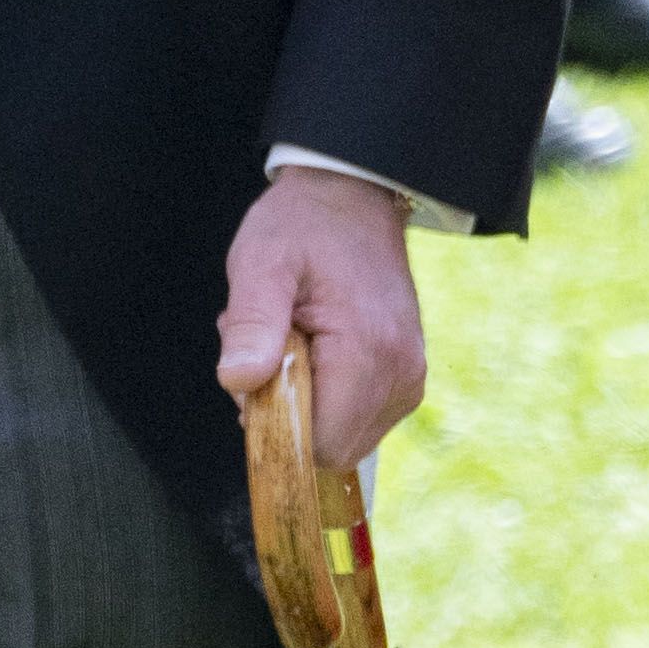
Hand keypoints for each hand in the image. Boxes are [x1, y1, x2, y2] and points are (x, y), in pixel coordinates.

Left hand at [215, 165, 425, 464]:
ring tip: (293, 342)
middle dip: (290, 414)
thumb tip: (238, 382)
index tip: (260, 371)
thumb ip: (251, 324)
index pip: (318, 444)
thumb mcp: (262, 262)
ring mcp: (409, 379)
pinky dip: (329, 397)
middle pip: (331, 449)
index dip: (276, 423)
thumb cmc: (305, 226)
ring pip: (344, 439)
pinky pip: (359, 420)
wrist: (353, 198)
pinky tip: (315, 349)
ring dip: (307, 405)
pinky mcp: (407, 378)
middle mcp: (401, 375)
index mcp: (368, 351)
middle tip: (272, 350)